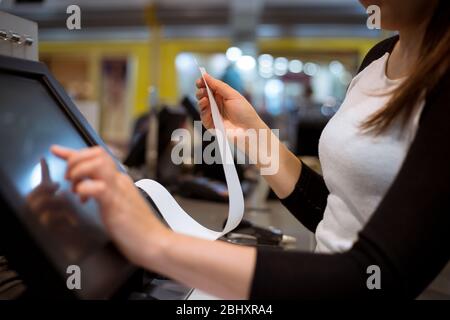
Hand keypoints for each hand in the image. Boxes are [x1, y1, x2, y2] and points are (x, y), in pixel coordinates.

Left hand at [51, 145, 170, 266]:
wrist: (155, 243)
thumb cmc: (138, 230)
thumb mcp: (118, 207)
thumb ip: (105, 196)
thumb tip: (90, 191)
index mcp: (120, 181)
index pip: (97, 156)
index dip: (73, 152)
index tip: (57, 150)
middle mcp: (120, 181)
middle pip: (97, 153)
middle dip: (75, 161)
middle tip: (69, 180)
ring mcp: (119, 190)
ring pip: (97, 163)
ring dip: (79, 171)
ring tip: (76, 188)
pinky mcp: (116, 203)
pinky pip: (98, 187)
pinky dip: (84, 189)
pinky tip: (84, 200)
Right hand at [196, 73, 265, 133]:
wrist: (250, 130)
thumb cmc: (245, 112)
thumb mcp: (233, 95)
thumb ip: (218, 85)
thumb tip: (206, 76)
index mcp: (223, 96)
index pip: (210, 87)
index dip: (204, 83)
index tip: (200, 80)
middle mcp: (217, 104)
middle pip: (203, 96)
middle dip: (200, 92)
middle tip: (202, 90)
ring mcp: (214, 115)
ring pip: (201, 106)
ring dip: (200, 101)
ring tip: (204, 99)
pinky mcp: (212, 125)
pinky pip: (203, 118)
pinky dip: (203, 112)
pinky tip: (207, 109)